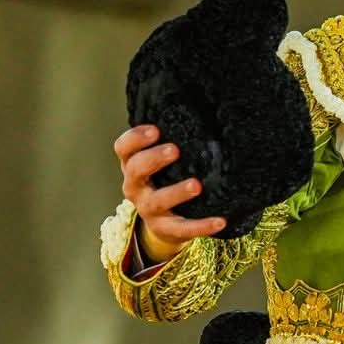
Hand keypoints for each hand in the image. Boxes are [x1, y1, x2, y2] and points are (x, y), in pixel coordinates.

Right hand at [115, 124, 225, 262]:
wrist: (165, 225)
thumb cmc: (166, 183)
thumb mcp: (161, 165)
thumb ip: (168, 146)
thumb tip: (203, 115)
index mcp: (133, 167)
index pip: (123, 149)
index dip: (135, 138)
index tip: (155, 129)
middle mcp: (135, 187)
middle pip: (135, 170)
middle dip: (153, 159)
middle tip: (174, 150)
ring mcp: (149, 210)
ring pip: (157, 201)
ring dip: (176, 192)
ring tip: (196, 185)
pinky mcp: (167, 229)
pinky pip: (184, 229)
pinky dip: (202, 226)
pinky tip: (220, 221)